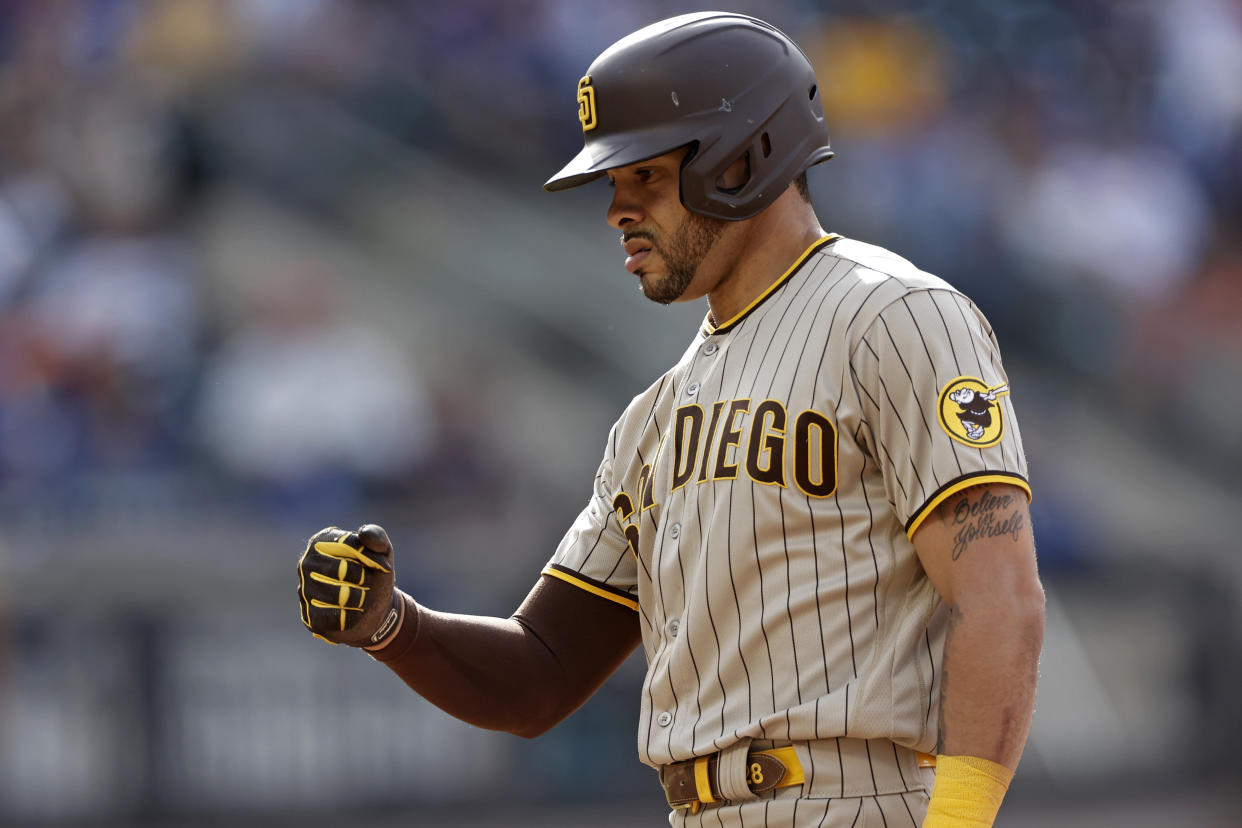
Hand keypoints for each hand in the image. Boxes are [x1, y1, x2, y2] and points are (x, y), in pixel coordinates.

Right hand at [297, 524, 402, 646]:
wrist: (375, 610)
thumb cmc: (374, 575)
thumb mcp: (382, 552)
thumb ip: (376, 536)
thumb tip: (363, 533)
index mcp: (321, 541)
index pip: (348, 544)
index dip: (371, 557)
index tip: (384, 566)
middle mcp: (307, 563)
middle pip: (341, 569)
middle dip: (364, 578)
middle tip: (368, 583)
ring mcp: (304, 590)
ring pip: (338, 595)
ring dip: (360, 598)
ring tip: (362, 597)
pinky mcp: (309, 616)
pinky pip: (335, 617)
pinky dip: (353, 616)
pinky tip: (354, 613)